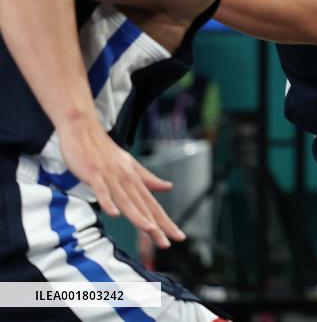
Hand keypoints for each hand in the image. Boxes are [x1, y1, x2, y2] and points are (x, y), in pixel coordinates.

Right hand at [57, 116, 184, 248]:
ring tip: (149, 230)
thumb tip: (169, 186)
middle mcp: (127, 179)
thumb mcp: (129, 165)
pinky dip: (108, 202)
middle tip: (168, 242)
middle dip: (157, 225)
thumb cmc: (104, 150)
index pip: (153, 204)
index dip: (166, 221)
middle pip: (144, 206)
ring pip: (127, 200)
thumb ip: (148, 178)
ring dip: (137, 216)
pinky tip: (114, 214)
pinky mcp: (94, 174)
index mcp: (135, 179)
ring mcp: (110, 176)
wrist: (83, 129)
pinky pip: (102, 190)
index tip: (178, 236)